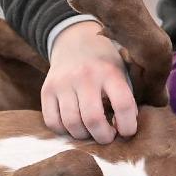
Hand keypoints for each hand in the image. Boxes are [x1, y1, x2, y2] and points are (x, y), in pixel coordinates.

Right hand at [41, 20, 138, 143]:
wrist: (75, 39)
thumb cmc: (104, 63)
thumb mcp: (121, 71)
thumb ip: (125, 98)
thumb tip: (125, 130)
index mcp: (109, 71)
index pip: (123, 104)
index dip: (128, 126)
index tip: (127, 132)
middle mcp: (85, 76)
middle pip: (93, 119)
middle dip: (103, 137)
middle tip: (108, 136)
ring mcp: (63, 82)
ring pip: (72, 124)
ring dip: (84, 136)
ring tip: (91, 130)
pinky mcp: (47, 90)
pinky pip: (53, 122)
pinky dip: (64, 131)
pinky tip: (74, 124)